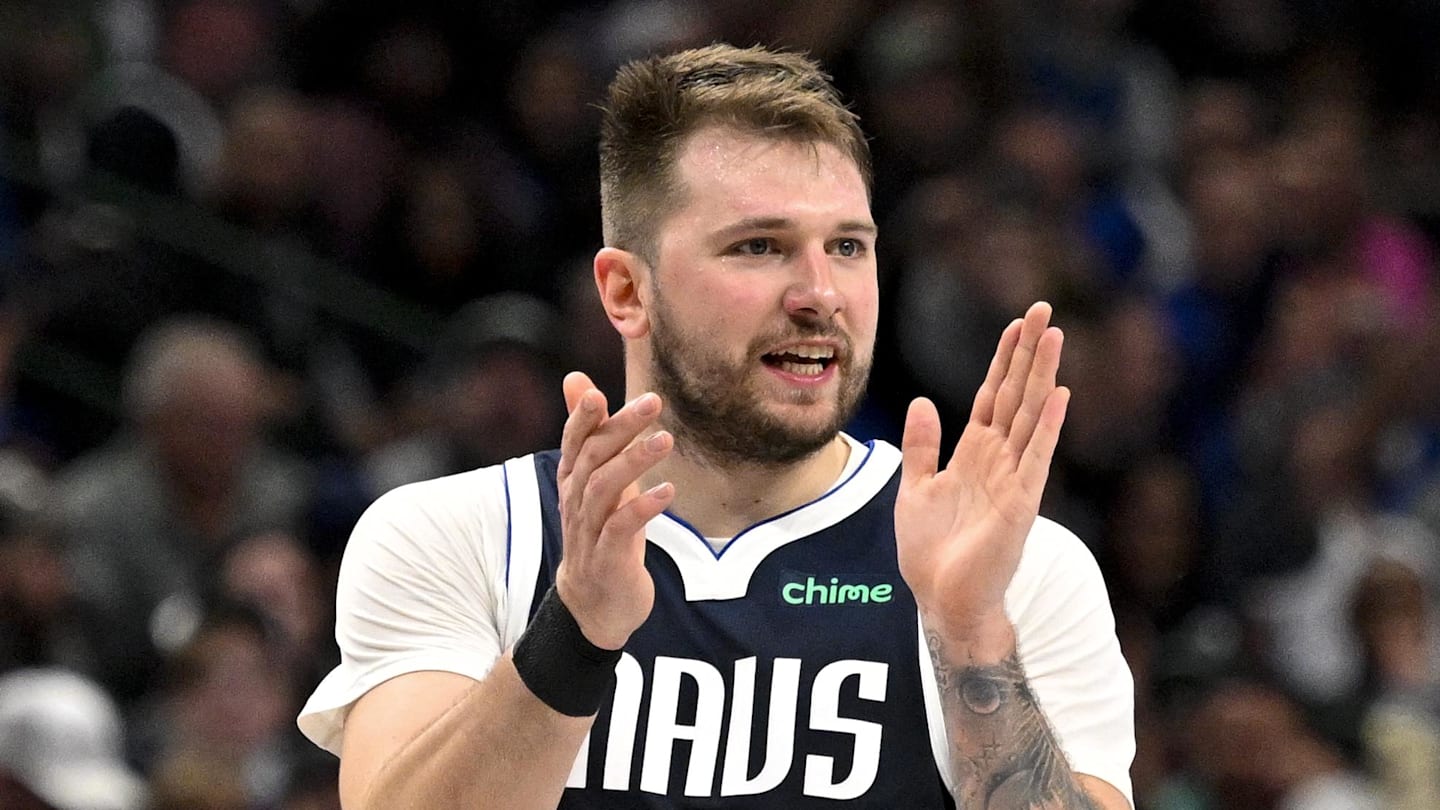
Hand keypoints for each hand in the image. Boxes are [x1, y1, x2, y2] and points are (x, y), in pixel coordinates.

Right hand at [554, 371, 673, 649]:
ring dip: (634, 462)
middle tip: (653, 401)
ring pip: (603, 490)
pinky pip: (619, 530)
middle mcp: (575, 502)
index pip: (573, 443)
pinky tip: (666, 490)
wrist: (595, 604)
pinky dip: (642, 508)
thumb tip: (576, 378)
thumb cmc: (601, 530)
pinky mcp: (608, 559)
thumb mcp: (598, 478)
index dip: (582, 418)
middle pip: (592, 459)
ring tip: (665, 440)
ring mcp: (588, 532)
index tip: (599, 393)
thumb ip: (591, 431)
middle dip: (621, 428)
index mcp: (573, 480)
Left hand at [895, 302, 1068, 649]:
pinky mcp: (1020, 505)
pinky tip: (1060, 396)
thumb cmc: (931, 553)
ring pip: (1030, 417)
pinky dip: (1048, 427)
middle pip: (1016, 395)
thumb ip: (922, 447)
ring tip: (1055, 336)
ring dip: (1042, 376)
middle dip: (1028, 353)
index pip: (991, 395)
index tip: (1016, 323)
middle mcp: (998, 460)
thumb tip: (922, 401)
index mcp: (972, 455)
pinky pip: (1037, 458)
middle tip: (1043, 309)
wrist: (942, 601)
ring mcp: (1013, 479)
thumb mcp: (914, 490)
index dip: (1003, 359)